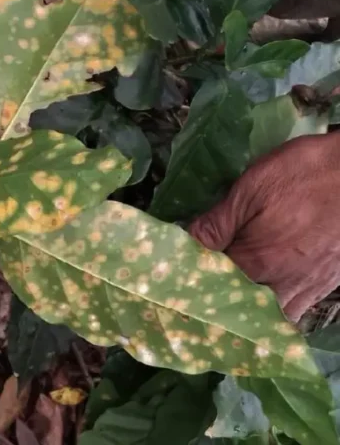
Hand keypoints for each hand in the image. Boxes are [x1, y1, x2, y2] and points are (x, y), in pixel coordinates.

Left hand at [188, 133, 339, 320]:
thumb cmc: (307, 175)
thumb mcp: (252, 189)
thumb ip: (216, 223)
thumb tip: (186, 242)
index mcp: (255, 264)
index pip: (206, 283)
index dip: (186, 277)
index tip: (169, 273)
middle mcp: (281, 288)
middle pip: (235, 307)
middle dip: (211, 298)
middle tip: (187, 287)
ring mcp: (307, 291)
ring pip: (265, 316)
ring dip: (241, 308)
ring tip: (218, 293)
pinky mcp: (324, 286)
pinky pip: (289, 309)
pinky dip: (269, 307)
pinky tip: (254, 293)